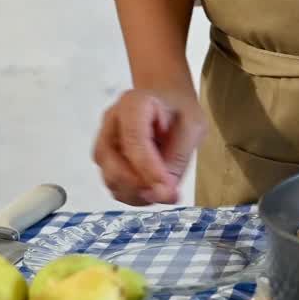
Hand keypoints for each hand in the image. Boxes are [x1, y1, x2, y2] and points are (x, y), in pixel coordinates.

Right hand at [92, 86, 205, 205]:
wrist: (166, 104)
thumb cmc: (180, 111)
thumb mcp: (193, 126)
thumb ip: (178, 157)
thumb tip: (163, 192)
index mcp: (132, 104)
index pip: (133, 138)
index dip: (148, 168)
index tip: (168, 189)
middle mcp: (111, 123)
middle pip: (113, 163)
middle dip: (141, 186)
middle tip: (169, 195)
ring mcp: (104, 143)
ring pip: (111, 179)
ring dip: (138, 194)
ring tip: (165, 192)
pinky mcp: (106, 161)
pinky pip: (114, 185)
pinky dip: (134, 195)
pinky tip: (154, 190)